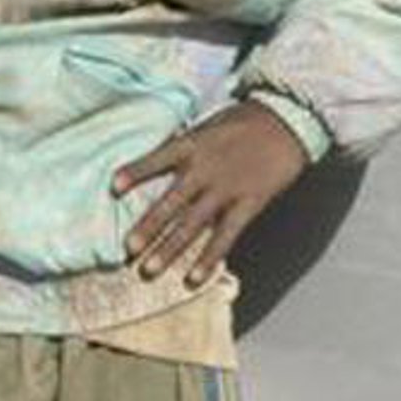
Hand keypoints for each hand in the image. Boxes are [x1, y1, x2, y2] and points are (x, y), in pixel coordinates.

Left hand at [115, 101, 309, 284]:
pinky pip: (226, 236)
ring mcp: (226, 190)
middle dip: (148, 227)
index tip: (113, 186)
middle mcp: (205, 170)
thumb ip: (179, 147)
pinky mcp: (248, 204)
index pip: (157, 158)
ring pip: (193, 225)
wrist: (287, 123)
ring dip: (169, 249)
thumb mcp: (204, 127)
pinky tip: (193, 278)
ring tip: (148, 270)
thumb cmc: (239, 124)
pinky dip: (209, 258)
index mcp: (191, 146)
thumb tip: (149, 165)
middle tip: (127, 249)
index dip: (135, 172)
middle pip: (171, 202)